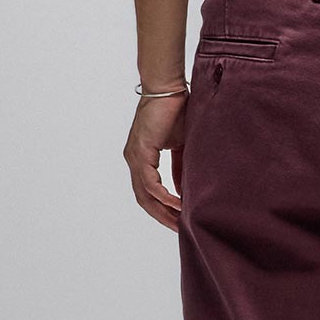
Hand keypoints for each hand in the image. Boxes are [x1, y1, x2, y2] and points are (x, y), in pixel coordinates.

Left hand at [125, 85, 188, 230]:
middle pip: (144, 199)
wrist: (169, 89)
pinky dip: (164, 196)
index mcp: (141, 158)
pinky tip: (178, 204)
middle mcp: (134, 160)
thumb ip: (180, 167)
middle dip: (161, 216)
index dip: (161, 209)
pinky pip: (150, 183)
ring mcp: (135, 157)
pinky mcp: (141, 151)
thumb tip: (185, 189)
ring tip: (180, 222)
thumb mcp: (181, 146)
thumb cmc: (176, 111)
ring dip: (163, 211)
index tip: (178, 221)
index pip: (148, 192)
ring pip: (145, 194)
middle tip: (179, 230)